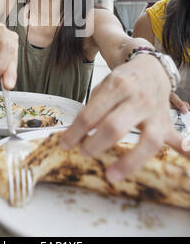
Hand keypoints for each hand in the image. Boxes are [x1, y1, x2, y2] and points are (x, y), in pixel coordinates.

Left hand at [61, 54, 188, 181]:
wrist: (150, 68)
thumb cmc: (122, 81)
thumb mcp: (104, 86)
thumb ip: (93, 109)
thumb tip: (77, 136)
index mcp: (118, 86)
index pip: (91, 114)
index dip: (75, 132)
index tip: (65, 144)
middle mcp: (138, 99)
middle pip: (115, 127)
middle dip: (95, 145)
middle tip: (84, 152)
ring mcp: (155, 113)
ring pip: (148, 141)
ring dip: (129, 161)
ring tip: (111, 175)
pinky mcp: (166, 124)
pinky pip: (178, 139)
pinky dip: (185, 151)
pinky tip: (186, 160)